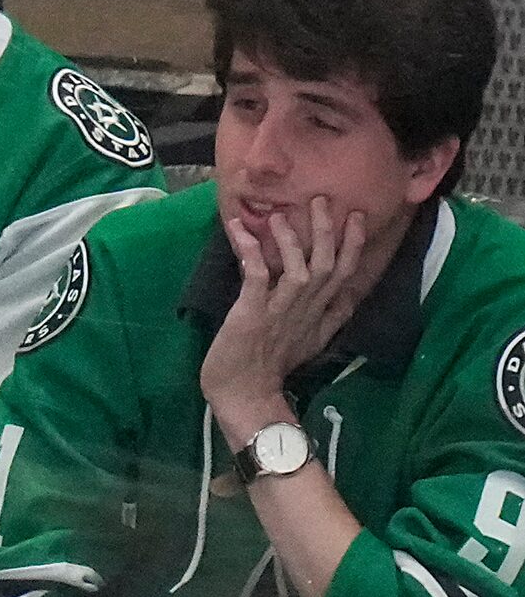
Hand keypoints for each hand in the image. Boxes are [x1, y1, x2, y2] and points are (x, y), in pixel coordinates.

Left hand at [199, 196, 366, 442]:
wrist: (245, 396)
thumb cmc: (271, 367)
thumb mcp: (312, 341)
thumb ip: (331, 317)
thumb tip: (349, 298)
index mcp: (321, 315)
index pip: (346, 275)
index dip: (354, 245)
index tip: (357, 217)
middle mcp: (306, 310)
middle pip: (328, 264)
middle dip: (327, 231)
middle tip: (321, 200)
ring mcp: (280, 312)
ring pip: (300, 268)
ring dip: (291, 239)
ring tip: (279, 214)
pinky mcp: (252, 314)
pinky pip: (256, 277)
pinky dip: (250, 252)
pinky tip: (240, 231)